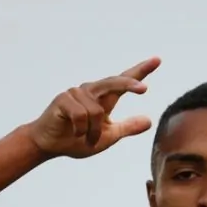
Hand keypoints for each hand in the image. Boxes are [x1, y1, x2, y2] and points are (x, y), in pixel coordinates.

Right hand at [28, 57, 160, 158]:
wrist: (49, 146)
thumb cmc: (76, 139)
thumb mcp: (107, 137)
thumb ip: (127, 128)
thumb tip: (149, 121)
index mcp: (104, 99)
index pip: (124, 82)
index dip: (141, 71)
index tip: (157, 60)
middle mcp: (91, 91)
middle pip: (115, 83)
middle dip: (130, 84)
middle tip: (144, 89)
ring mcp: (76, 93)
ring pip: (96, 112)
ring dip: (93, 131)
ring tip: (83, 137)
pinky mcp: (63, 99)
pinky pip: (81, 115)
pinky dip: (80, 129)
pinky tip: (74, 132)